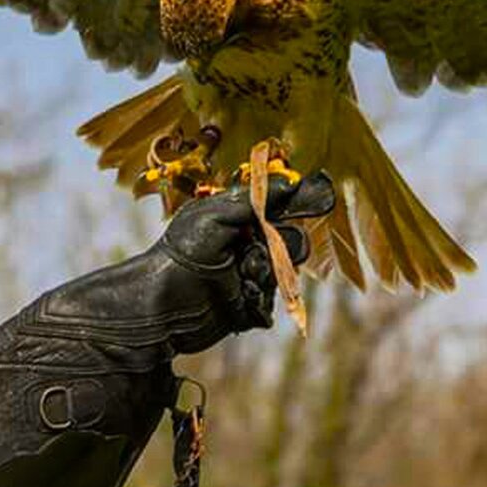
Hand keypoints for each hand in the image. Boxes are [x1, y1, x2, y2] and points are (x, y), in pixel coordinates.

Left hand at [158, 171, 335, 333]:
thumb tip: (289, 182)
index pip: (276, 207)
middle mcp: (246, 244)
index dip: (296, 202)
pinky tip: (240, 291)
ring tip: (242, 271)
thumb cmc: (183, 250)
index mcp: (235, 218)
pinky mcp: (252, 303)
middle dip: (279, 242)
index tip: (321, 197)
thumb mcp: (215, 215)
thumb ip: (253, 201)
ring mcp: (250, 274)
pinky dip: (259, 293)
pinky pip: (275, 298)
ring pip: (285, 269)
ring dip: (266, 268)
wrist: (165, 302)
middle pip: (290, 238)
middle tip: (254, 245)